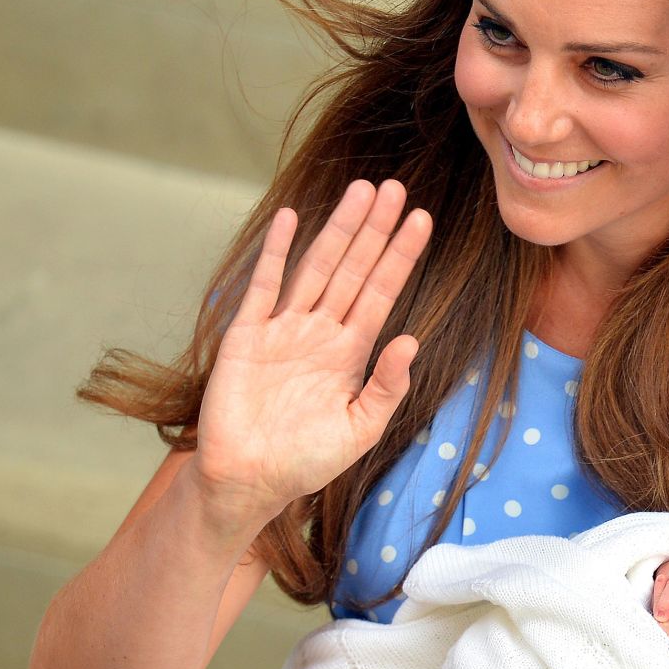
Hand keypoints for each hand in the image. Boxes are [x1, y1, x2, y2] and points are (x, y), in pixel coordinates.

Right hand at [191, 180, 432, 527]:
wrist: (248, 480)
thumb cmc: (306, 461)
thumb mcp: (359, 430)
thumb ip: (386, 388)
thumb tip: (411, 342)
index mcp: (350, 353)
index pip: (381, 293)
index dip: (400, 257)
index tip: (422, 221)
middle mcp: (320, 332)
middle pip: (353, 269)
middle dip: (375, 230)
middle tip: (397, 188)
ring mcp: (282, 329)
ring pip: (316, 268)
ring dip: (338, 229)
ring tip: (362, 191)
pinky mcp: (246, 335)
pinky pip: (264, 285)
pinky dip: (278, 252)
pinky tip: (294, 218)